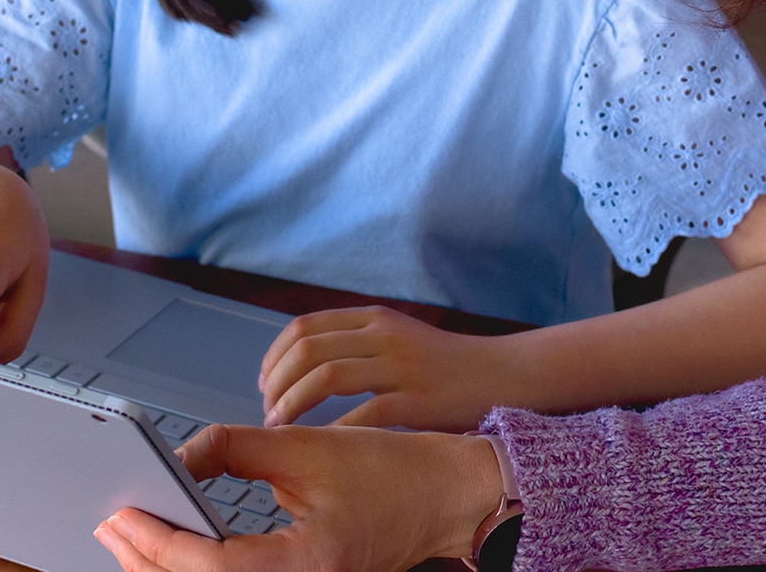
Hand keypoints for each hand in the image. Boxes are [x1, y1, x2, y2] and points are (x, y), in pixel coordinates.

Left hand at [93, 424, 500, 571]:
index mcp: (306, 563)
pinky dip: (198, 569)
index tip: (123, 515)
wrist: (445, 495)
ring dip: (168, 568)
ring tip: (133, 535)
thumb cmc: (392, 471)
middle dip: (147, 560)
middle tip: (113, 524)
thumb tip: (176, 459)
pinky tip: (176, 549)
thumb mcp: (305, 446)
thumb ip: (235, 448)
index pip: (207, 566)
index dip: (156, 542)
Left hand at [258, 306, 505, 430]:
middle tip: (267, 412)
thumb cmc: (443, 365)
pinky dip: (332, 431)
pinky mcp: (418, 400)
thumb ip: (355, 345)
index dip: (274, 357)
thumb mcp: (397, 339)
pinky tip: (320, 447)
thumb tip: (300, 368)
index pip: (304, 327)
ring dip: (293, 404)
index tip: (264, 384)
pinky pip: (362, 415)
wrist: (501, 374)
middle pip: (308, 350)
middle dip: (277, 383)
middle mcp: (384, 336)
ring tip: (281, 427)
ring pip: (326, 377)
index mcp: (373, 319)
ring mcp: (401, 366)